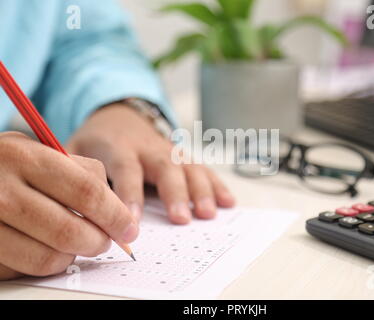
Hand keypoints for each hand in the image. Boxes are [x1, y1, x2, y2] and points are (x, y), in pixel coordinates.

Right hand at [0, 132, 138, 279]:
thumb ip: (84, 172)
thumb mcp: (45, 151)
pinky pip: (26, 268)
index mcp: (28, 158)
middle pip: (70, 231)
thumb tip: (120, 211)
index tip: (129, 229)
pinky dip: (46, 262)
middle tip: (105, 241)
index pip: (87, 193)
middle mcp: (3, 191)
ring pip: (49, 257)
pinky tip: (48, 246)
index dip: (115, 216)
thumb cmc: (14, 162)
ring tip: (78, 243)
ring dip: (74, 255)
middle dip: (99, 242)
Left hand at [66, 103, 234, 224]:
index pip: (125, 169)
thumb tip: (74, 205)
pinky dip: (216, 184)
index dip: (129, 195)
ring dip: (201, 190)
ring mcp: (170, 150)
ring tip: (209, 214)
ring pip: (189, 166)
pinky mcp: (183, 155)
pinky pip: (203, 168)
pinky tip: (228, 201)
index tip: (133, 221)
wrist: (120, 115)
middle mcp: (148, 146)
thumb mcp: (75, 148)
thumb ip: (76, 170)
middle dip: (175, 193)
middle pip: (165, 166)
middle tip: (181, 219)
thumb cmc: (98, 140)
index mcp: (118, 145)